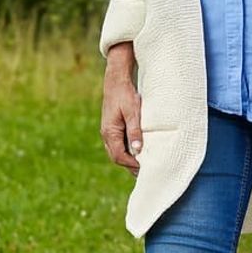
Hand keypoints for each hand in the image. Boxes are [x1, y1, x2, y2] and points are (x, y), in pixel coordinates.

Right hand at [101, 53, 143, 176]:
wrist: (116, 81)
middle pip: (116, 157)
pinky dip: (127, 150)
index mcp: (110, 132)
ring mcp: (108, 131)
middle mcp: (107, 134)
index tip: (144, 168)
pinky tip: (138, 151)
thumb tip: (137, 149)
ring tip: (143, 164)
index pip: (119, 156)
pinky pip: (118, 144)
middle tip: (145, 172)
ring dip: (128, 159)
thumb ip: (135, 130)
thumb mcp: (133, 112)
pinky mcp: (112, 127)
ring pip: (116, 151)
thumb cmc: (125, 95)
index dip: (131, 164)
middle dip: (129, 165)